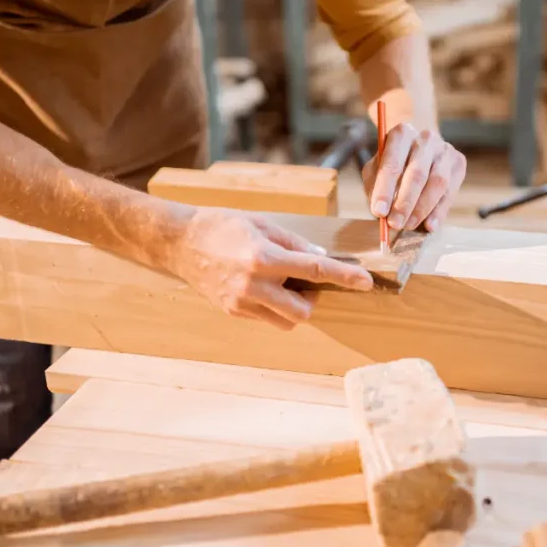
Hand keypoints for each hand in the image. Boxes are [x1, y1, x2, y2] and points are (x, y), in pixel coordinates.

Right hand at [171, 207, 373, 329]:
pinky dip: (275, 307)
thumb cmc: (223, 226)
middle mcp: (253, 285)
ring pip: (287, 321)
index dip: (344, 276)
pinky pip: (267, 319)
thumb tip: (322, 258)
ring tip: (284, 284)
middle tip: (307, 282)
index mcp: (263, 257)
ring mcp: (241, 303)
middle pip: (303, 310)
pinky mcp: (233, 312)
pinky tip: (265, 288)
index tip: (366, 282)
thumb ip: (295, 244)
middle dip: (313, 299)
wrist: (180, 242)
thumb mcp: (263, 224)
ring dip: (295, 306)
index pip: (315, 270)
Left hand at [362, 124, 465, 232]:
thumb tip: (381, 212)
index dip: (385, 190)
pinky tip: (429, 225)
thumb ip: (375, 187)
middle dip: (404, 203)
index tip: (378, 212)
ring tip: (408, 225)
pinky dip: (439, 212)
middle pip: (417, 174)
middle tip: (394, 224)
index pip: (392, 163)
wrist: (418, 149)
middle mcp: (425, 138)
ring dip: (422, 209)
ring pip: (438, 183)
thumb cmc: (393, 162)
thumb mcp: (376, 169)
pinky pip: (450, 192)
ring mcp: (445, 150)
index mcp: (401, 134)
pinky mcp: (458, 163)